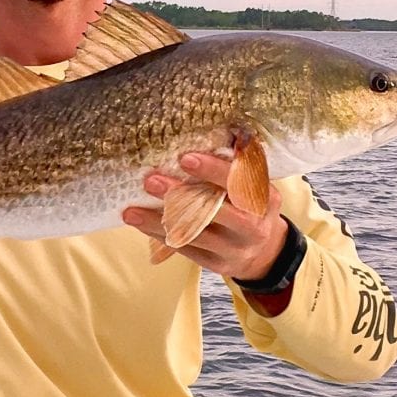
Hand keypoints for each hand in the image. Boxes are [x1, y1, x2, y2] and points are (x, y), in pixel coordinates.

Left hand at [122, 152, 288, 281]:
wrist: (262, 253)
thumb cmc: (249, 207)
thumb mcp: (255, 186)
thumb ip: (236, 167)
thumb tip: (207, 131)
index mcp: (264, 199)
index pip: (238, 183)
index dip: (213, 171)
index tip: (185, 158)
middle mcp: (252, 226)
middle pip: (215, 210)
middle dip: (181, 195)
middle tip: (150, 180)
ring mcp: (234, 248)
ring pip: (194, 233)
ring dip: (160, 220)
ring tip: (132, 210)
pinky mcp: (216, 264)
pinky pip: (185, 249)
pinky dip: (160, 234)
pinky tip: (140, 222)